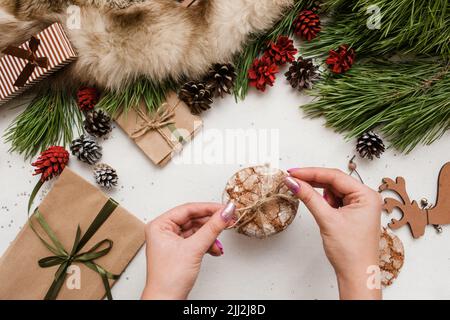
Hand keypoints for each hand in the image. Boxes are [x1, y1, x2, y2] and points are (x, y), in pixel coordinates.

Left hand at [141, 202, 235, 299]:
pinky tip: (214, 250)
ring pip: (197, 231)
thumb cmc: (169, 278)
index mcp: (159, 225)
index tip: (225, 208)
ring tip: (220, 241)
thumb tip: (225, 212)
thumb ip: (212, 228)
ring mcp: (171, 242)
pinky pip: (196, 241)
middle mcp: (163, 231)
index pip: (187, 209)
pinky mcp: (179, 251)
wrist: (167, 301)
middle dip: (211, 223)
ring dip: (210, 236)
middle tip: (228, 220)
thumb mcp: (194, 248)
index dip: (208, 208)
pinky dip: (207, 244)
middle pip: (193, 219)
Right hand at [285, 168, 381, 299]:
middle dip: (313, 181)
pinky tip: (317, 206)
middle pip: (334, 181)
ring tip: (306, 198)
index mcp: (367, 195)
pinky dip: (323, 201)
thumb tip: (294, 182)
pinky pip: (335, 200)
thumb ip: (309, 197)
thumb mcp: (326, 219)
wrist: (356, 274)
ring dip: (319, 193)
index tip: (294, 173)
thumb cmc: (351, 252)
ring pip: (333, 190)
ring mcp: (360, 205)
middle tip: (293, 179)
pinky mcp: (352, 213)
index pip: (335, 176)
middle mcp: (366, 198)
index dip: (311, 173)